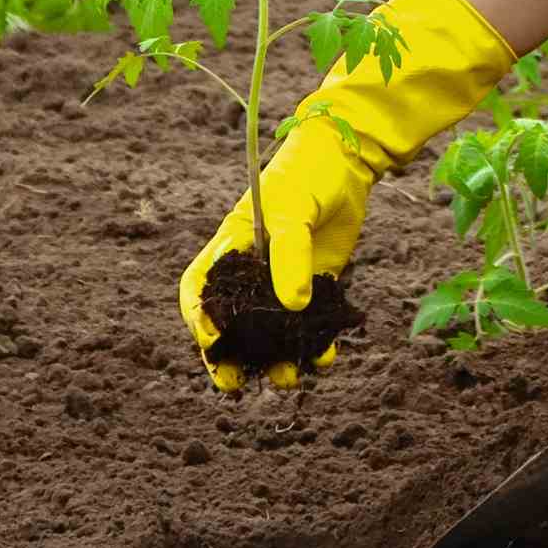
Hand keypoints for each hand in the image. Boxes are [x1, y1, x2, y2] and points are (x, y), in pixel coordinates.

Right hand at [177, 118, 375, 391]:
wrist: (348, 163)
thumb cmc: (305, 176)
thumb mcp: (291, 209)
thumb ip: (288, 255)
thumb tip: (293, 307)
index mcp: (229, 248)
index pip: (200, 290)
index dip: (199, 318)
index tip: (211, 341)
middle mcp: (251, 272)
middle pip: (230, 324)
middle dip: (229, 357)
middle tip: (234, 384)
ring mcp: (283, 283)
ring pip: (270, 333)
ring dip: (274, 359)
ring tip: (287, 379)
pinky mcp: (316, 288)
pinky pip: (309, 326)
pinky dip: (314, 344)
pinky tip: (324, 357)